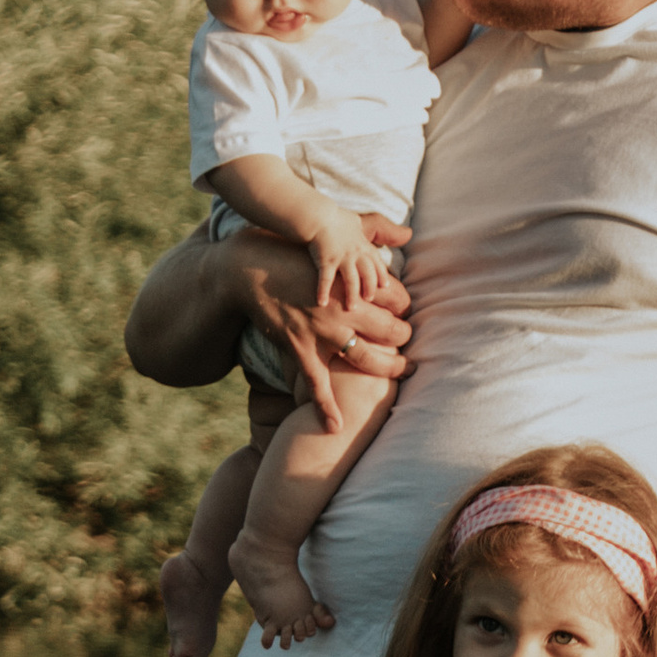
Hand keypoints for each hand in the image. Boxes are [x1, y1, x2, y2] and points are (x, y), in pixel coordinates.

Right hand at [238, 230, 409, 430]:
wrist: (248, 267)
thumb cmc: (290, 245)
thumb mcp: (337, 230)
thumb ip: (377, 229)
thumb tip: (409, 233)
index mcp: (355, 279)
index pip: (399, 297)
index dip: (405, 306)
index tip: (404, 311)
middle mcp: (345, 308)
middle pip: (392, 330)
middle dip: (403, 338)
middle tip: (407, 343)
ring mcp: (323, 331)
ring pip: (367, 358)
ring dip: (389, 368)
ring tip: (400, 372)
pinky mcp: (300, 347)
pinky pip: (318, 384)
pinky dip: (326, 407)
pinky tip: (335, 427)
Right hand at [307, 215, 394, 317]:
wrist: (317, 216)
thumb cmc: (340, 220)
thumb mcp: (366, 223)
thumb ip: (385, 231)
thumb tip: (409, 234)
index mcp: (365, 246)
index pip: (377, 263)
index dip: (382, 275)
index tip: (386, 287)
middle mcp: (356, 253)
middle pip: (367, 273)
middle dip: (370, 287)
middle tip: (371, 301)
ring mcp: (341, 257)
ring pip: (351, 278)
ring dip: (352, 294)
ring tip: (352, 308)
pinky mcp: (325, 260)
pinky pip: (326, 278)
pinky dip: (324, 291)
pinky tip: (322, 303)